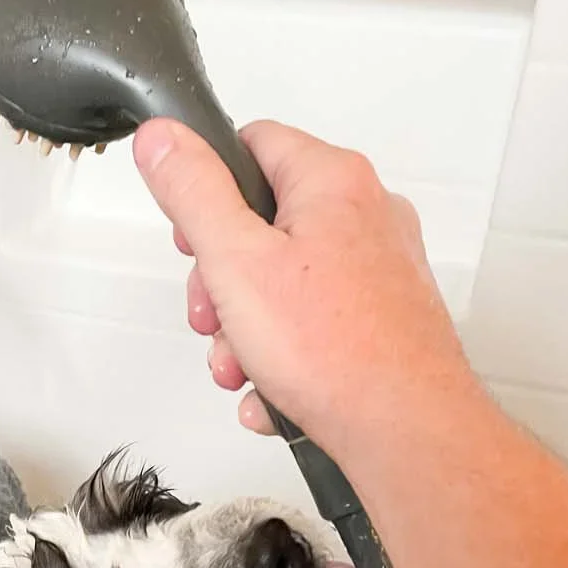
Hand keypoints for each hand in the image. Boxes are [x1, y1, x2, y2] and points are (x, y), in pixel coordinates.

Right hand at [132, 118, 477, 457]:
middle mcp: (366, 214)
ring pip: (286, 283)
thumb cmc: (336, 350)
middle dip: (222, 282)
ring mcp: (380, 267)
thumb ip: (193, 192)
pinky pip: (315, 325)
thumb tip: (164, 139)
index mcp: (332, 181)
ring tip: (242, 366)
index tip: (190, 235)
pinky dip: (285, 358)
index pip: (252, 144)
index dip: (207, 189)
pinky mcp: (385, 316)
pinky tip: (273, 390)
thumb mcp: (235, 260)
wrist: (403, 427)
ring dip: (247, 330)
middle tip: (213, 318)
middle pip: (264, 224)